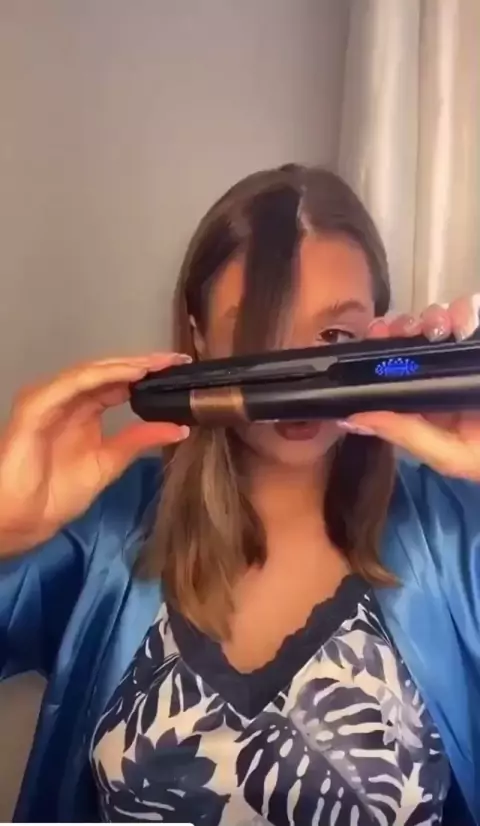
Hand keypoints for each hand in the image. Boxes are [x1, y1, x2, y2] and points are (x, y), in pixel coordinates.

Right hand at [0, 353, 189, 554]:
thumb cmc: (56, 493)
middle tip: (175, 360)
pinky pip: (72, 384)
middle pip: (109, 372)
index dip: (149, 374)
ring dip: (125, 366)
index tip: (179, 370)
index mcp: (85, 410)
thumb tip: (180, 429)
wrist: (23, 519)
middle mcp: (68, 398)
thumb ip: (139, 440)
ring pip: (92, 372)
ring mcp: (51, 398)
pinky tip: (128, 375)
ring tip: (156, 364)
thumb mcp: (109, 462)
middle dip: (143, 364)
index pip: (120, 383)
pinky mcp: (37, 405)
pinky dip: (101, 376)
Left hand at [339, 295, 479, 480]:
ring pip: (447, 319)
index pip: (398, 364)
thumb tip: (351, 419)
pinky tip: (466, 322)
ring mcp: (470, 356)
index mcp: (430, 399)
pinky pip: (475, 311)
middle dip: (408, 325)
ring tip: (442, 327)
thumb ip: (405, 434)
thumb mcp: (451, 455)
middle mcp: (448, 372)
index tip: (376, 333)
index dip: (384, 345)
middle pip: (419, 335)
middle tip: (404, 327)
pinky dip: (468, 308)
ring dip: (438, 316)